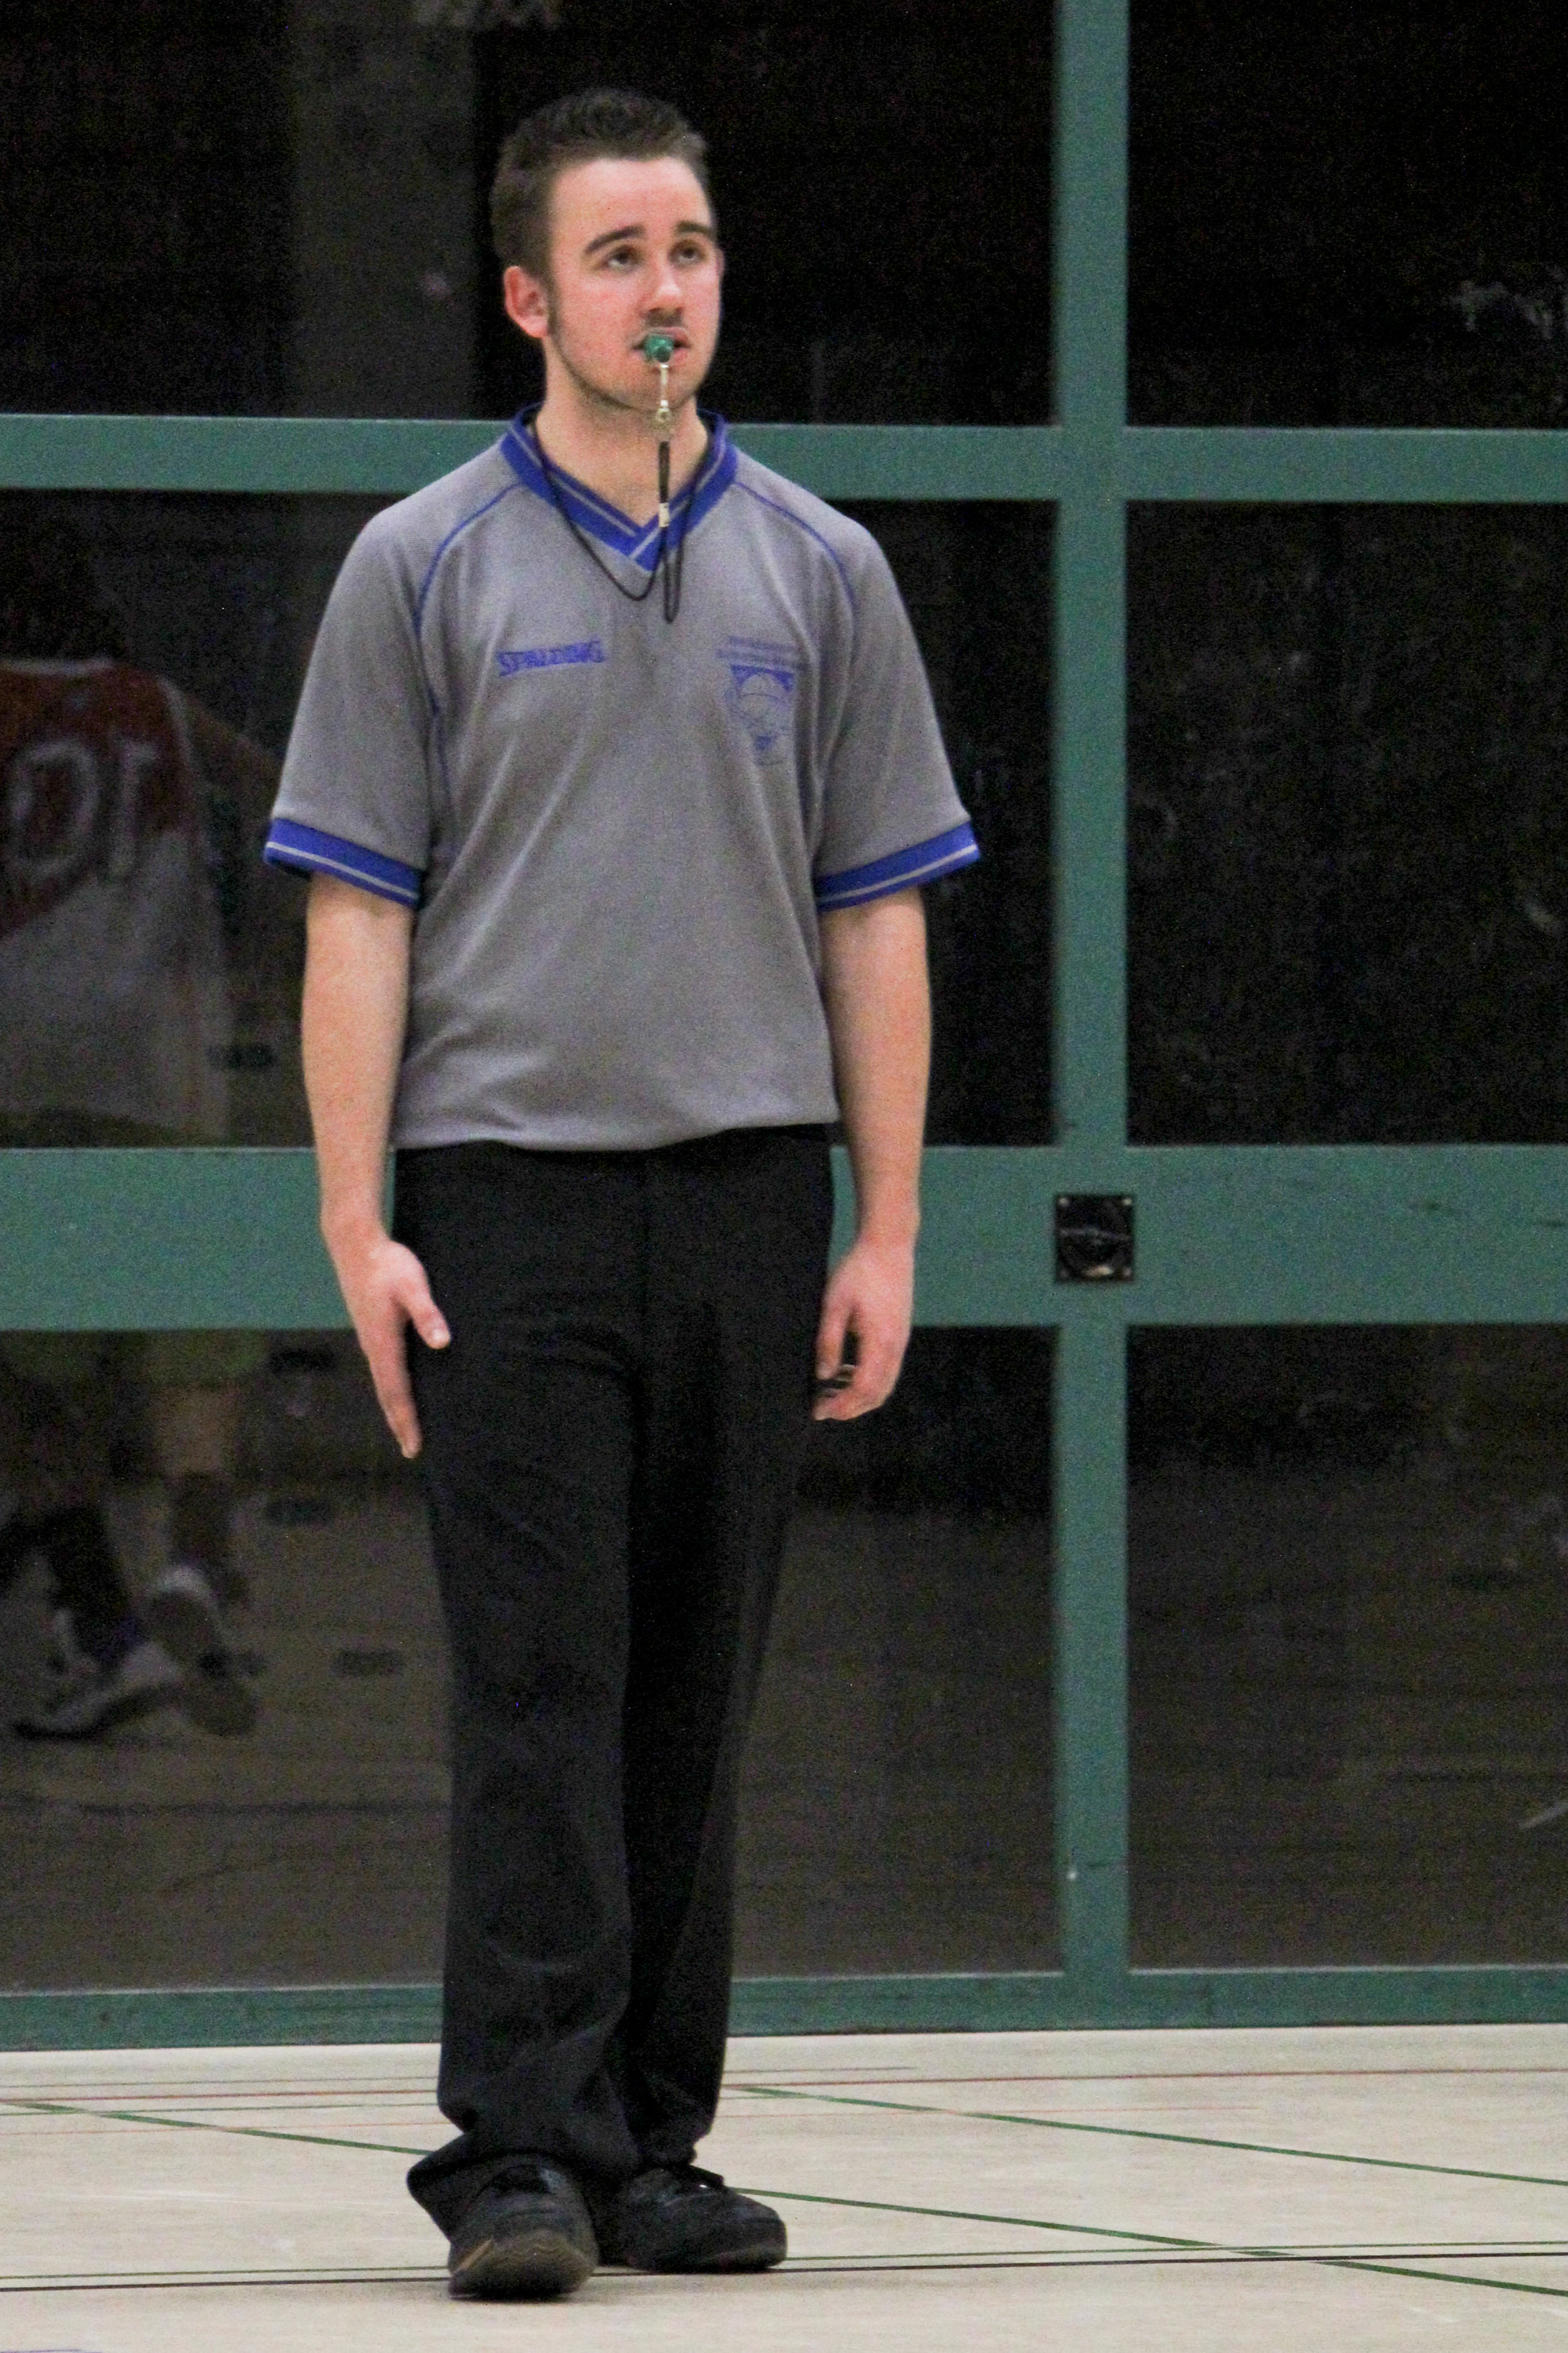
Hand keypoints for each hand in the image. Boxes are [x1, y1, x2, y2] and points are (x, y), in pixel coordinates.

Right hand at [325, 1222, 448, 1458]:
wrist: (354, 1244)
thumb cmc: (387, 1264)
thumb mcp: (413, 1285)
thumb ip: (427, 1313)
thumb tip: (442, 1343)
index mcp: (383, 1343)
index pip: (396, 1392)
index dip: (405, 1420)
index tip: (413, 1447)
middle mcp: (373, 1348)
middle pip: (387, 1394)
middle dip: (399, 1422)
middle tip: (411, 1450)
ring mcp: (369, 1339)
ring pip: (383, 1382)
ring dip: (395, 1407)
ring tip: (406, 1428)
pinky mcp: (371, 1329)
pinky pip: (383, 1369)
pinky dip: (392, 1387)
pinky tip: (400, 1388)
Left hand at [812, 1235, 914, 1420]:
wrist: (889, 1245)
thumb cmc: (858, 1271)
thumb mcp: (834, 1304)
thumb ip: (829, 1342)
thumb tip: (824, 1375)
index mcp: (880, 1341)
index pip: (864, 1388)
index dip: (843, 1405)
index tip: (820, 1410)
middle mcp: (896, 1347)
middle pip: (879, 1393)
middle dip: (852, 1408)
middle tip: (825, 1408)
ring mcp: (901, 1340)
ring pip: (886, 1383)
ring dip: (861, 1396)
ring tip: (833, 1393)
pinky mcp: (901, 1333)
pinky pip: (888, 1369)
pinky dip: (870, 1381)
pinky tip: (848, 1372)